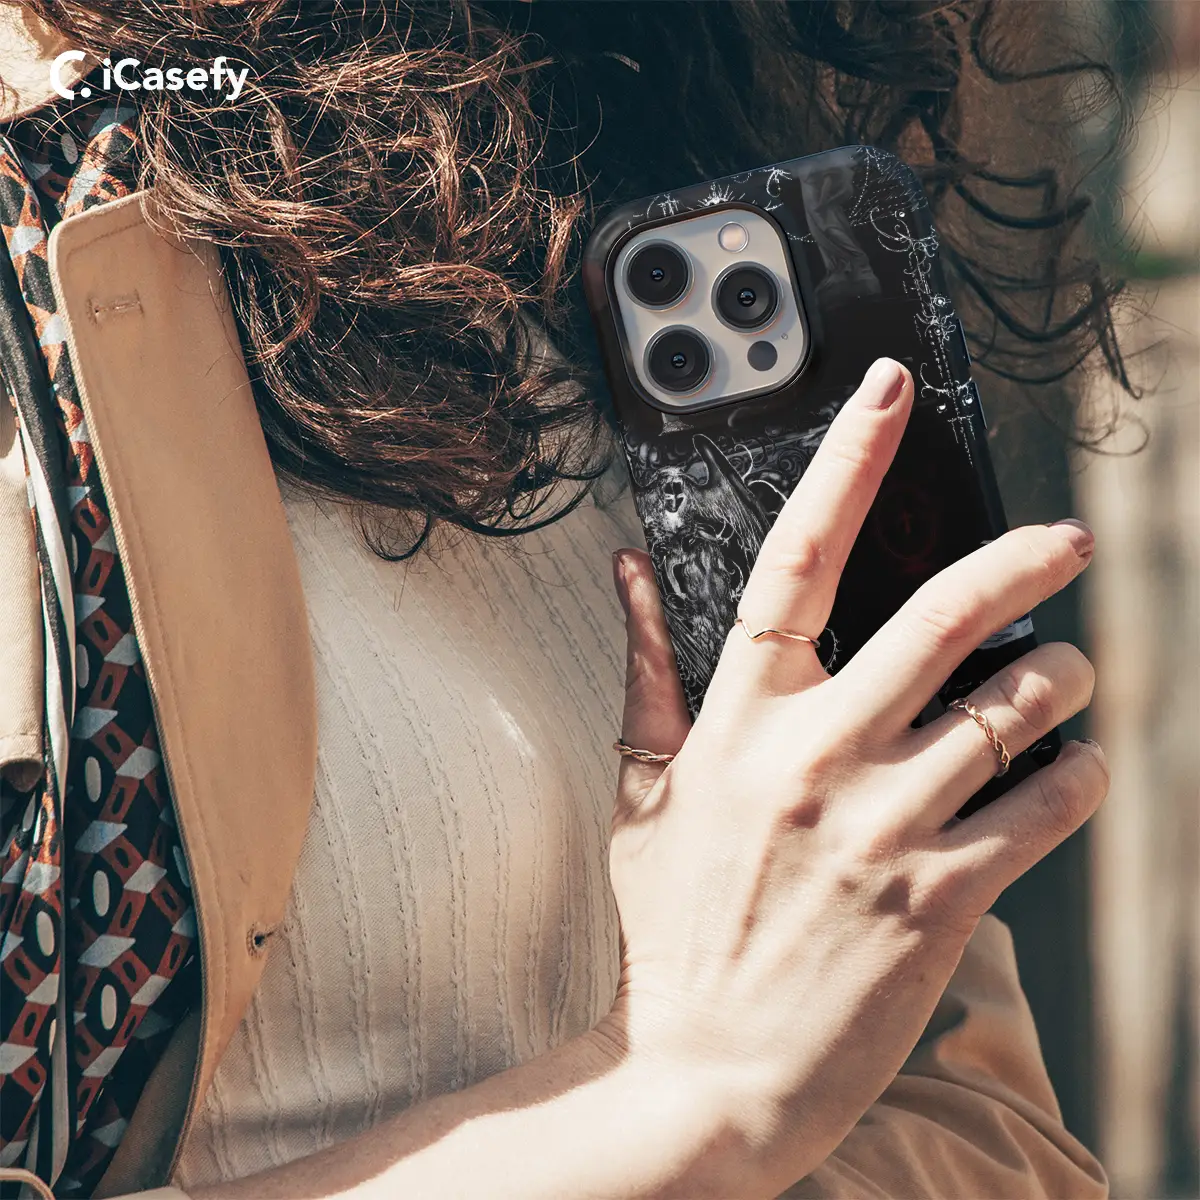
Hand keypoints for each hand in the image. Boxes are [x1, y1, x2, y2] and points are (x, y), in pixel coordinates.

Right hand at [603, 358, 1107, 1194]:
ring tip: (1072, 679)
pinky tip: (1074, 770)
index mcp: (739, 721)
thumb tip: (627, 570)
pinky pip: (1044, 808)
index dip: (845, 465)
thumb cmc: (673, 927)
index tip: (887, 394)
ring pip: (1014, 710)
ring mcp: (883, 826)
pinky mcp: (941, 897)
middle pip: (942, 617)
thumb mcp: (642, 792)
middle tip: (1066, 540)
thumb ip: (645, 670)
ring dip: (1064, 682)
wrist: (706, 1071)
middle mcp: (816, 757)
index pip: (793, 561)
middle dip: (1022, 561)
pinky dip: (1078, 777)